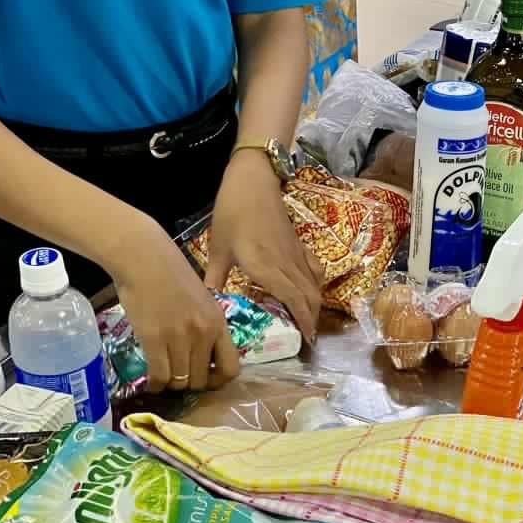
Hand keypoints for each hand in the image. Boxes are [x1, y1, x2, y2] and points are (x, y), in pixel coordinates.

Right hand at [106, 217, 240, 392]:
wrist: (143, 258)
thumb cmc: (170, 274)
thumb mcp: (201, 300)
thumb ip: (205, 326)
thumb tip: (202, 354)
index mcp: (218, 323)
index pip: (231, 368)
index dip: (219, 381)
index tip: (206, 379)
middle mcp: (203, 333)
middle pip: (201, 379)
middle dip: (190, 384)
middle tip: (179, 378)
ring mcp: (179, 337)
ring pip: (181, 381)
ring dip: (172, 385)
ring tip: (164, 379)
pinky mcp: (154, 339)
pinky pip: (160, 375)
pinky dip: (156, 384)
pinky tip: (152, 382)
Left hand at [205, 151, 322, 341]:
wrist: (253, 180)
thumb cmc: (232, 212)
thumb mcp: (218, 248)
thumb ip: (215, 279)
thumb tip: (206, 306)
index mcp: (267, 267)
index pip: (294, 300)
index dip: (303, 322)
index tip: (306, 341)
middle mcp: (287, 263)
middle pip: (309, 297)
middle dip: (312, 320)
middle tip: (307, 338)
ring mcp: (296, 253)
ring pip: (315, 284)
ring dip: (315, 305)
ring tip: (309, 321)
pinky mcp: (299, 244)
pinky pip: (314, 269)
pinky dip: (316, 285)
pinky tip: (311, 292)